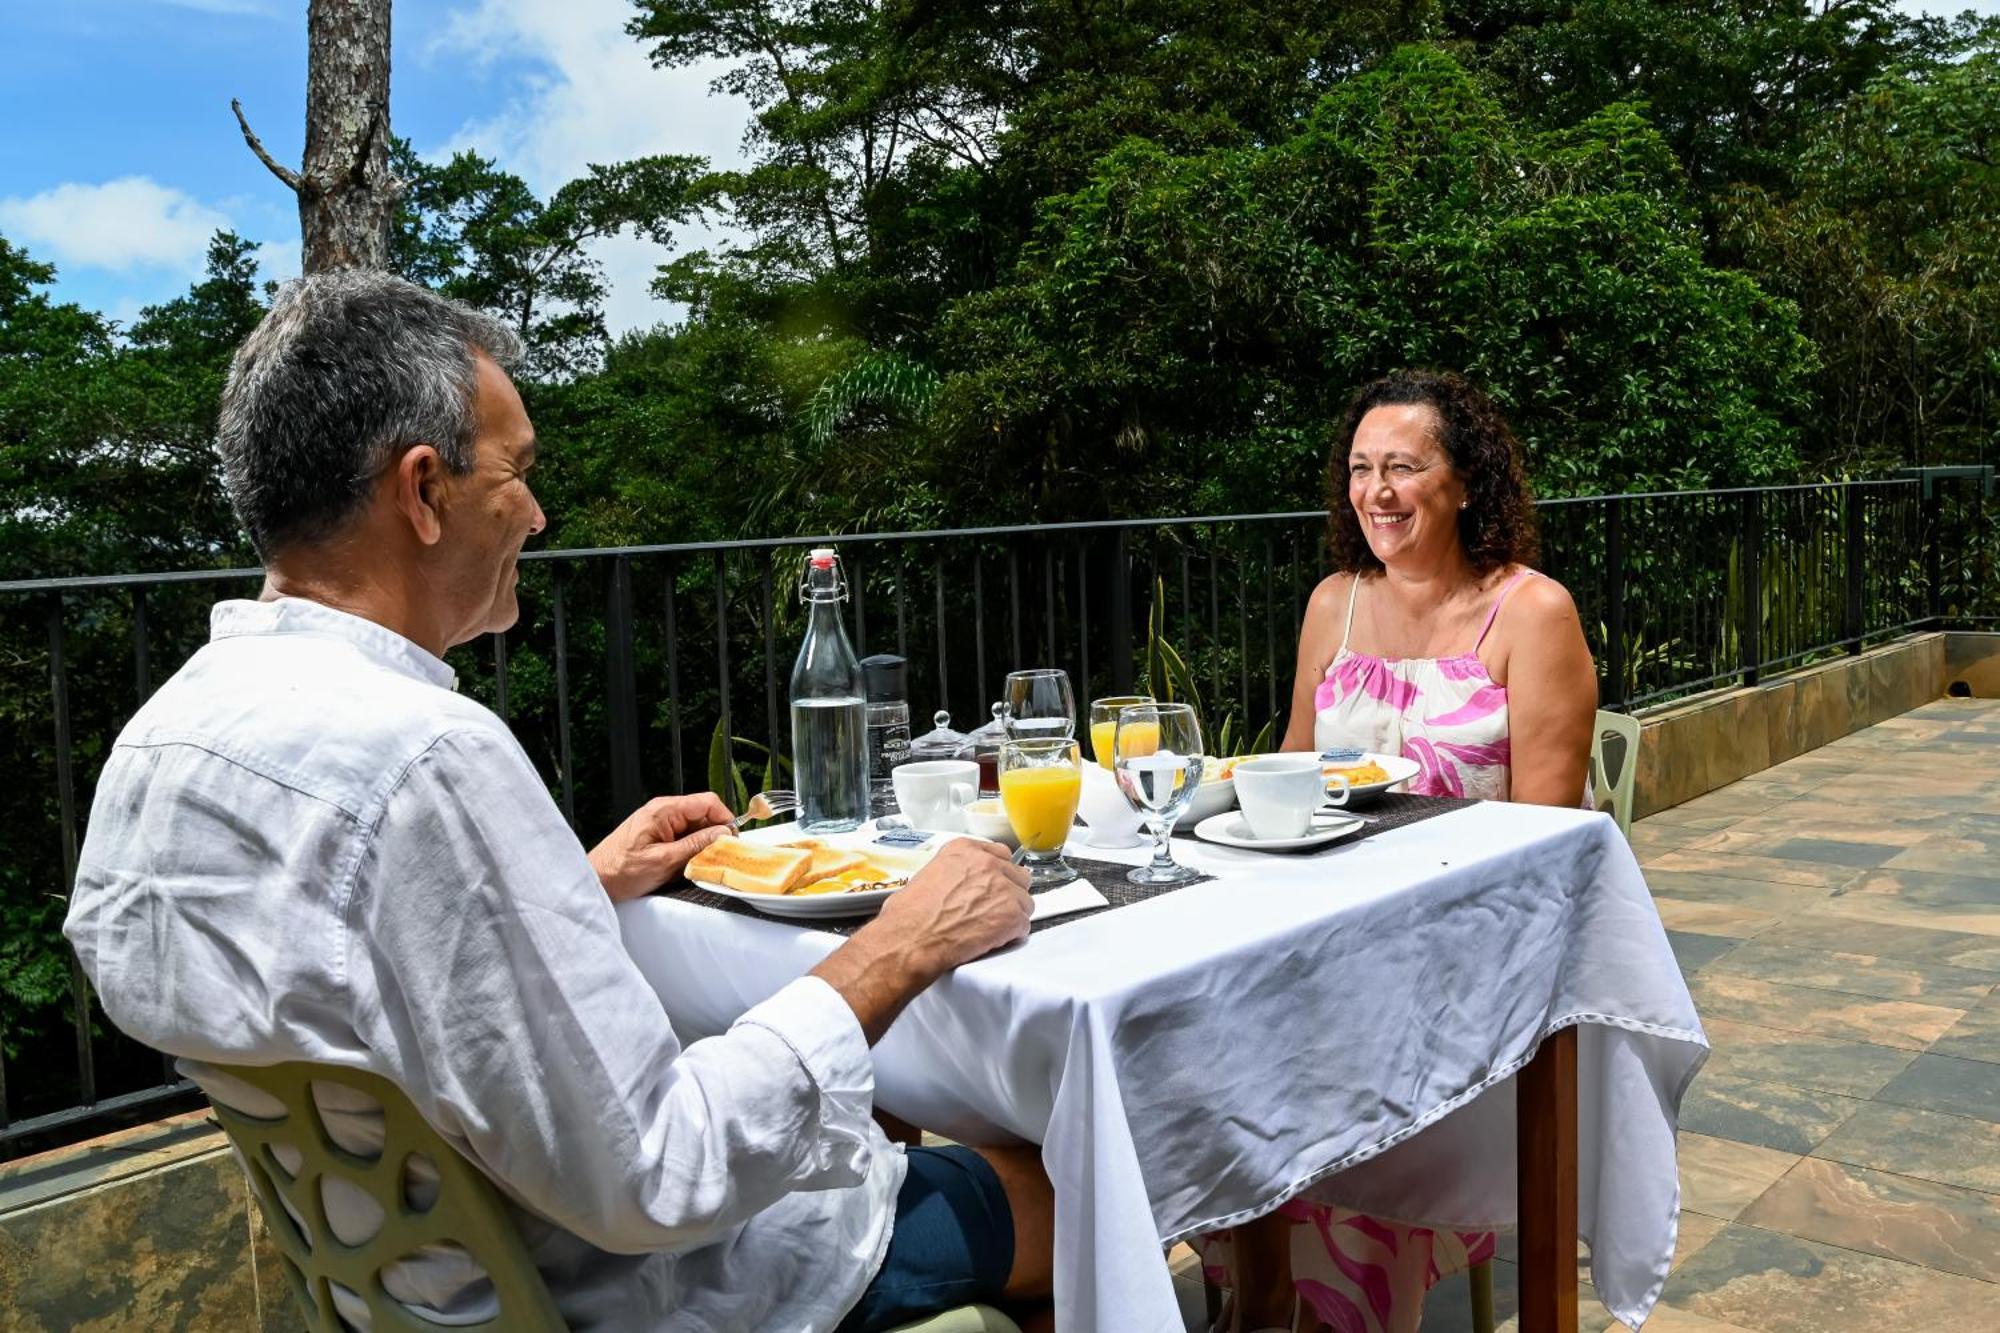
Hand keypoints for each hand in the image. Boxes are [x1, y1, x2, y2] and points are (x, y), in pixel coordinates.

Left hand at [588, 793, 734, 901]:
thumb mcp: (663, 861)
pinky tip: (684, 865)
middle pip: (704, 815)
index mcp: (664, 810)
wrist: (595, 882)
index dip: (725, 819)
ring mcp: (660, 823)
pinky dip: (690, 850)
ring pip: (695, 828)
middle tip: (716, 857)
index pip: (707, 802)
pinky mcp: (658, 835)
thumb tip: (722, 834)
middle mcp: (663, 811)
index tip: (731, 840)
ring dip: (701, 845)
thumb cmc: (619, 872)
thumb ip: (695, 846)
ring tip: (696, 864)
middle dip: (713, 835)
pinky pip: (684, 838)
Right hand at [871, 838, 1032, 975]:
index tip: (994, 885)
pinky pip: (1023, 926)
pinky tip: (991, 940)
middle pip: (1018, 877)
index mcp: (965, 850)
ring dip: (1011, 916)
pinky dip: (1011, 937)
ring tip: (988, 928)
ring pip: (1025, 902)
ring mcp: (1003, 889)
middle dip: (1008, 894)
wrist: (910, 939)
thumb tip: (964, 882)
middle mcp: (987, 864)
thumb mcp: (928, 874)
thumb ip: (956, 871)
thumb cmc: (910, 915)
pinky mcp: (1011, 916)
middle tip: (991, 910)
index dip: (998, 874)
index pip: (1001, 854)